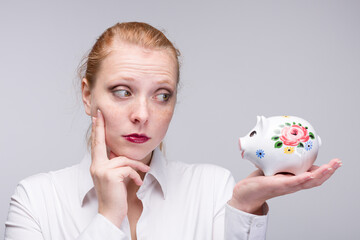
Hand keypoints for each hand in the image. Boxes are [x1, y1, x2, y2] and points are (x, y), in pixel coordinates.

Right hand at [90, 109, 149, 227]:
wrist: (111, 212)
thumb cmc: (114, 194)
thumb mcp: (113, 176)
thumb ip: (114, 164)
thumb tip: (119, 153)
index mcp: (96, 165)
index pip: (96, 144)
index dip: (97, 130)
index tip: (97, 117)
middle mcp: (96, 166)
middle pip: (99, 142)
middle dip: (100, 127)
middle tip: (100, 113)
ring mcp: (102, 170)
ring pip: (123, 159)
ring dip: (137, 166)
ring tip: (145, 171)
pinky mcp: (111, 175)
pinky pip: (128, 168)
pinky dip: (136, 174)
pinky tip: (139, 182)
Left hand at [229, 159, 341, 214]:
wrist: (247, 192)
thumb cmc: (260, 180)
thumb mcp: (274, 166)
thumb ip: (281, 159)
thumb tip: (284, 144)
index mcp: (294, 180)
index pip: (313, 176)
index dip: (326, 170)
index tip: (335, 162)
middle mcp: (293, 184)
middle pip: (315, 180)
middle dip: (328, 172)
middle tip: (338, 163)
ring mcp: (287, 186)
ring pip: (307, 182)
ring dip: (320, 175)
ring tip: (330, 167)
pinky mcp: (278, 186)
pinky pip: (292, 183)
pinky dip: (302, 179)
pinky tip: (309, 175)